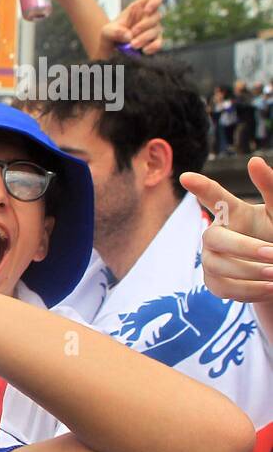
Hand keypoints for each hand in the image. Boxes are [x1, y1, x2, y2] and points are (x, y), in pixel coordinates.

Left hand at [99, 0, 163, 55]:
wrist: (111, 50)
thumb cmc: (111, 34)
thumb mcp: (107, 31)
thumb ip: (114, 31)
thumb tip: (129, 36)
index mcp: (139, 7)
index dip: (155, 1)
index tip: (147, 10)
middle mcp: (150, 17)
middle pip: (156, 16)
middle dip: (143, 26)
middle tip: (131, 34)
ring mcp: (154, 29)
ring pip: (157, 30)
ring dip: (144, 38)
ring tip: (132, 45)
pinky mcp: (155, 42)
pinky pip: (159, 43)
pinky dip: (152, 47)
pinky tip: (143, 51)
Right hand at [180, 159, 272, 301]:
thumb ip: (270, 188)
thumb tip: (254, 161)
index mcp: (233, 213)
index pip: (213, 197)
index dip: (200, 187)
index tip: (187, 177)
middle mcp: (216, 234)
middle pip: (212, 237)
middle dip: (243, 247)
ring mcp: (210, 259)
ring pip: (217, 265)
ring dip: (251, 270)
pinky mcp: (213, 283)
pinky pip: (223, 288)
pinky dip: (250, 289)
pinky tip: (270, 287)